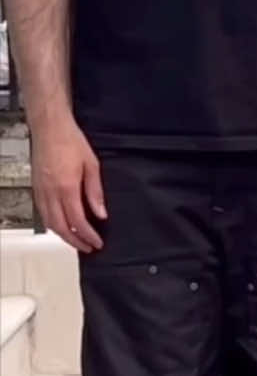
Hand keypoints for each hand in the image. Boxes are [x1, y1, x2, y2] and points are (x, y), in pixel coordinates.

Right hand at [31, 118, 105, 251]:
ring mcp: (41, 192)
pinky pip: (43, 214)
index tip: (96, 242)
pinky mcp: (36, 189)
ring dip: (63, 236)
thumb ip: (95, 191)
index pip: (77, 221)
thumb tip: (100, 213)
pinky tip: (62, 225)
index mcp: (66, 187)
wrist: (49, 128)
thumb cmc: (70, 141)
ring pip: (50, 223)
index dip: (88, 235)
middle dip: (75, 241)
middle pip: (61, 227)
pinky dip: (53, 224)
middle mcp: (50, 193)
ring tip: (76, 240)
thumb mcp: (91, 164)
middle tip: (88, 247)